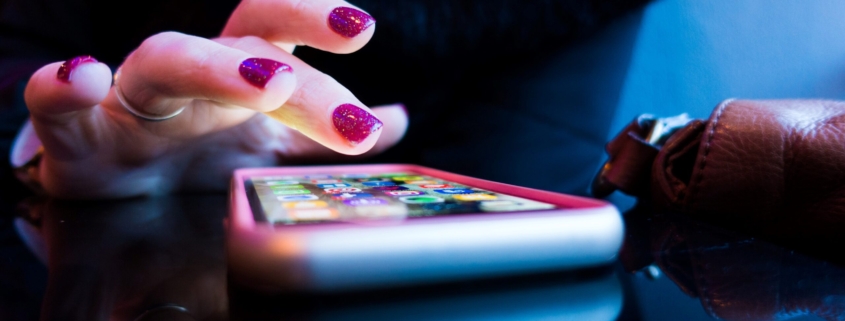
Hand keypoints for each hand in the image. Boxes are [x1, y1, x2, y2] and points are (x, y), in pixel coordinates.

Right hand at [22, 1, 406, 197]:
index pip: (277, 30)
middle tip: (345, 106)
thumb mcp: (269, 139)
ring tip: (270, 82)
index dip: (315, 21)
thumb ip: (326, 129)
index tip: (362, 28)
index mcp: (239, 73)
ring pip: (166, 60)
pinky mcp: (77, 130)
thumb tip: (396, 118)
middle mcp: (194, 73)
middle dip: (296, 65)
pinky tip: (82, 79)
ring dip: (217, 67)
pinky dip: (65, 87)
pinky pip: (58, 101)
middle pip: (241, 41)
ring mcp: (135, 98)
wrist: (117, 179)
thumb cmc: (198, 149)